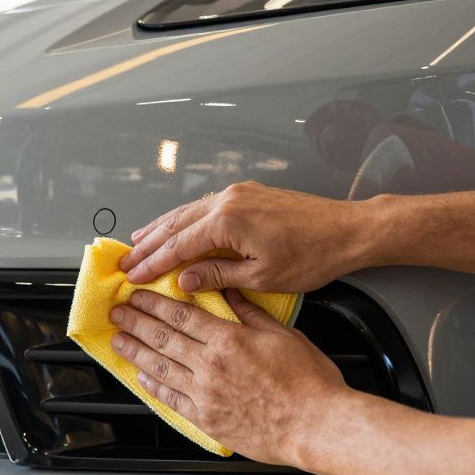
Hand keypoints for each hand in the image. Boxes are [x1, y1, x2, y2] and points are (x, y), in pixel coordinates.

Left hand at [108, 288, 349, 465]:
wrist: (316, 426)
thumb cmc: (309, 384)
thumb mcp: (282, 335)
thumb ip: (250, 313)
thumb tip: (230, 293)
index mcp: (228, 340)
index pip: (180, 315)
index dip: (153, 304)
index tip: (138, 297)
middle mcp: (210, 366)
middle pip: (162, 338)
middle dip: (135, 323)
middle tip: (118, 314)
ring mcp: (205, 394)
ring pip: (159, 368)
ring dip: (136, 353)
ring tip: (119, 342)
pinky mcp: (206, 419)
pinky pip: (171, 400)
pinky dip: (153, 387)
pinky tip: (142, 378)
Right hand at [118, 181, 376, 292]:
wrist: (349, 230)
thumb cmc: (313, 255)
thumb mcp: (261, 276)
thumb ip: (216, 275)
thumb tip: (184, 280)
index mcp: (227, 220)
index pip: (177, 245)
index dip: (151, 263)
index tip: (131, 276)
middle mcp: (228, 200)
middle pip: (175, 224)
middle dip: (147, 244)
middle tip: (124, 261)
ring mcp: (238, 193)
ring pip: (188, 211)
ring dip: (162, 228)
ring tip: (139, 241)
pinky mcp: (249, 194)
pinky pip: (205, 206)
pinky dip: (185, 218)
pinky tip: (178, 226)